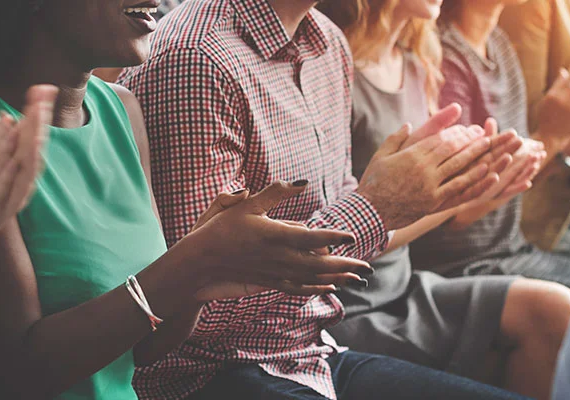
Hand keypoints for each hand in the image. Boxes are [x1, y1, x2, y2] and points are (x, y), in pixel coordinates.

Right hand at [183, 181, 373, 301]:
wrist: (201, 261)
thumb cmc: (222, 228)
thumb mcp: (247, 204)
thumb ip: (276, 192)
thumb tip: (301, 182)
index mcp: (276, 236)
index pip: (313, 237)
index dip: (335, 237)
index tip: (353, 236)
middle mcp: (279, 258)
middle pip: (321, 263)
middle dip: (346, 265)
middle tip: (368, 267)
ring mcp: (275, 273)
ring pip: (313, 278)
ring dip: (337, 278)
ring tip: (358, 278)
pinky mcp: (270, 281)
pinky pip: (299, 287)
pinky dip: (317, 288)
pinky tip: (330, 287)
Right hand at [357, 104, 496, 230]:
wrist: (370, 212)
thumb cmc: (373, 183)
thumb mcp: (380, 156)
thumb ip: (395, 139)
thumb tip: (408, 125)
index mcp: (411, 155)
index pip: (439, 139)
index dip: (455, 132)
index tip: (467, 128)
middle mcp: (423, 168)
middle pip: (452, 149)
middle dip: (470, 139)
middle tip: (484, 133)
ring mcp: (429, 185)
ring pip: (458, 165)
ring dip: (475, 154)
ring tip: (489, 145)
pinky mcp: (433, 201)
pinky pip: (457, 188)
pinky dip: (473, 178)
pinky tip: (486, 170)